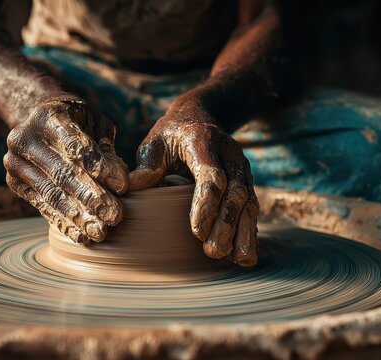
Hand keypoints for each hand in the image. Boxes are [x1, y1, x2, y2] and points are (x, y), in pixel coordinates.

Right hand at [4, 96, 128, 243]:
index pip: (77, 147)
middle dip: (91, 198)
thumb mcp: (95, 123)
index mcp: (49, 116)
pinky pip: (43, 206)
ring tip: (101, 232)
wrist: (37, 121)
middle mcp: (26, 139)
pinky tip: (83, 236)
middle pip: (63, 174)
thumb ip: (106, 149)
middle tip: (115, 216)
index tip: (123, 186)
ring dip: (78, 216)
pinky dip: (64, 223)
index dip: (100, 168)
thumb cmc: (78, 122)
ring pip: (52, 194)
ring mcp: (16, 162)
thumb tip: (120, 184)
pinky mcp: (16, 183)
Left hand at [129, 99, 258, 266]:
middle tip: (213, 252)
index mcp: (204, 142)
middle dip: (227, 224)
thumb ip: (147, 165)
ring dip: (245, 233)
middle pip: (235, 192)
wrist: (202, 117)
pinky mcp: (247, 183)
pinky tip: (246, 255)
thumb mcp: (155, 142)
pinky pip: (251, 208)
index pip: (211, 175)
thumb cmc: (172, 135)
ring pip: (249, 202)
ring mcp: (242, 169)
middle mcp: (230, 155)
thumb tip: (130, 188)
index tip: (197, 230)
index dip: (207, 203)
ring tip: (240, 260)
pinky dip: (250, 231)